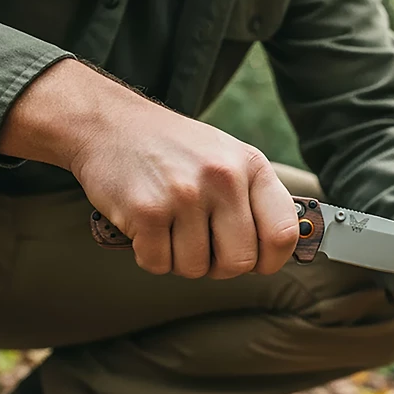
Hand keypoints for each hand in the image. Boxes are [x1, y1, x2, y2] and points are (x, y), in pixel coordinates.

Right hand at [70, 92, 298, 278]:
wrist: (110, 124)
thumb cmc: (175, 150)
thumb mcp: (227, 158)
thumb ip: (253, 198)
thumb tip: (279, 251)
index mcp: (251, 165)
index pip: (283, 233)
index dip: (272, 260)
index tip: (257, 262)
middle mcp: (223, 178)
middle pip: (240, 262)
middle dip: (219, 265)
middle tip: (201, 245)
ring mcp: (185, 195)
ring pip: (196, 269)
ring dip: (180, 259)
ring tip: (170, 226)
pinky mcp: (147, 212)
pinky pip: (159, 264)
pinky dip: (150, 255)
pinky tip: (146, 226)